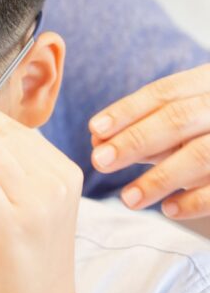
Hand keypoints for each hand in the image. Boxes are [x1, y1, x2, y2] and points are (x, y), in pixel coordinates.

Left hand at [89, 64, 209, 219]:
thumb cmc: (207, 131)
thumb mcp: (185, 122)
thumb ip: (146, 128)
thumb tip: (98, 140)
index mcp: (209, 82)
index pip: (165, 92)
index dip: (128, 110)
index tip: (95, 129)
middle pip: (179, 118)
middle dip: (135, 140)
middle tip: (100, 161)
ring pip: (201, 154)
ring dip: (160, 178)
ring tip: (128, 199)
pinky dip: (195, 200)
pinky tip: (168, 210)